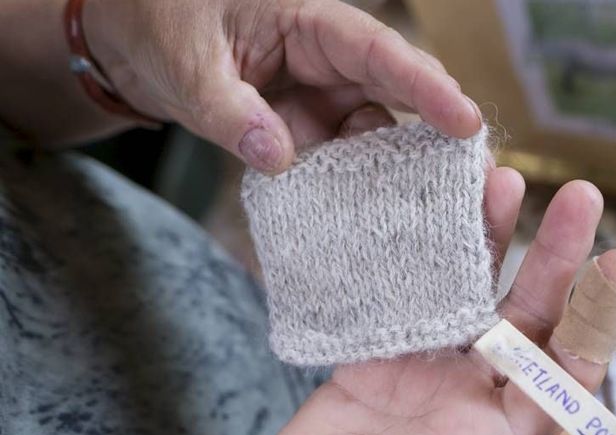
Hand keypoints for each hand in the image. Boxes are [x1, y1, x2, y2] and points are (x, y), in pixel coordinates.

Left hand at [82, 0, 480, 171]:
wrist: (134, 46)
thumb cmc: (163, 29)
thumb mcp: (187, 66)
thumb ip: (229, 111)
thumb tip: (279, 157)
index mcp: (308, 24)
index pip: (378, 52)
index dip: (427, 85)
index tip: (464, 121)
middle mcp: (328, 61)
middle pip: (398, 93)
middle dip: (435, 132)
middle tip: (470, 176)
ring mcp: (322, 98)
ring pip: (377, 132)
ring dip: (398, 169)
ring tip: (425, 209)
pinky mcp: (310, 130)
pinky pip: (344, 159)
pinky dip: (357, 187)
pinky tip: (373, 217)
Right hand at [169, 172, 615, 434]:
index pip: (562, 381)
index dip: (592, 327)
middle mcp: (469, 407)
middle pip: (526, 323)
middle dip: (555, 262)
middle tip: (580, 196)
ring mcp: (422, 383)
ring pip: (467, 301)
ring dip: (487, 244)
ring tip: (505, 180)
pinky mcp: (370, 367)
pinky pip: (400, 303)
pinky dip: (411, 260)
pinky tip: (421, 211)